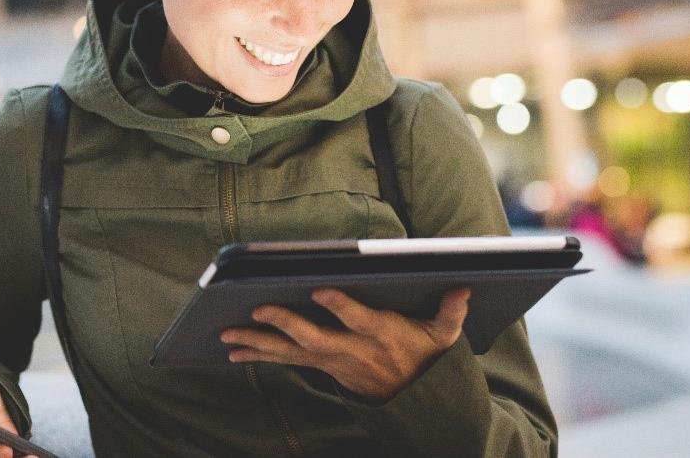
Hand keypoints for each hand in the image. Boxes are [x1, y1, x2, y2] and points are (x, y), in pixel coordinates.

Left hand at [221, 287, 470, 401]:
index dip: (340, 306)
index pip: (358, 319)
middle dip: (285, 324)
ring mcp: (334, 362)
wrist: (415, 403)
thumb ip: (450, 312)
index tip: (320, 290)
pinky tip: (234, 352)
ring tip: (226, 335)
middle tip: (257, 310)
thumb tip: (462, 286)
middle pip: (315, 338)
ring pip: (291, 353)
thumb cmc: (427, 358)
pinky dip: (259, 356)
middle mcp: (352, 351)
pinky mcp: (322, 368)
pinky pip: (286, 361)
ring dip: (257, 344)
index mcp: (381, 335)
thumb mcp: (444, 338)